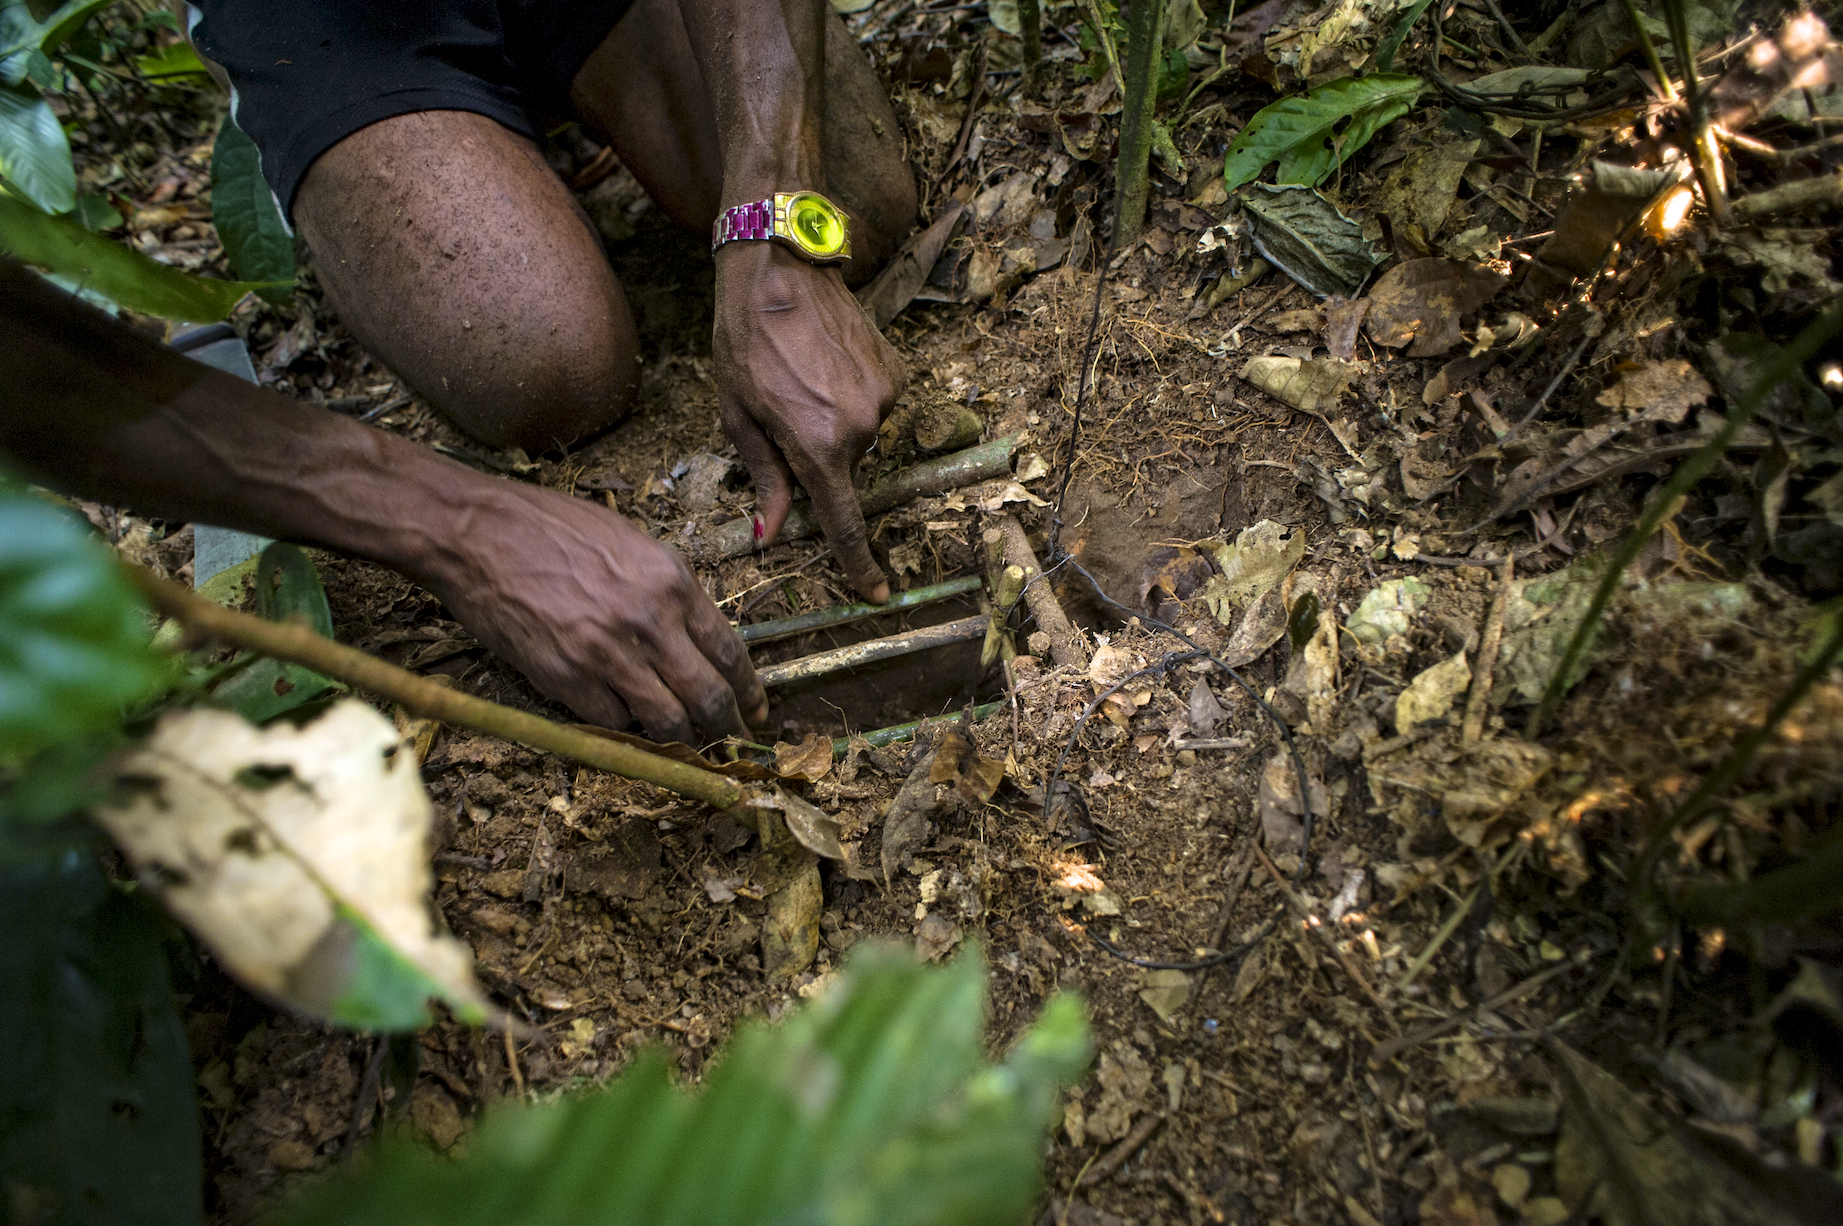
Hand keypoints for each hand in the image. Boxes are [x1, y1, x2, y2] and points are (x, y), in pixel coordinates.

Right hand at [416, 480, 764, 744]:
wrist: (476, 531)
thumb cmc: (549, 528)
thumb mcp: (630, 544)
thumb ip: (667, 591)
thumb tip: (695, 638)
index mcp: (672, 581)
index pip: (729, 651)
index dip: (749, 691)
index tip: (756, 710)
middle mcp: (649, 620)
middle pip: (708, 696)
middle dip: (728, 728)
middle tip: (733, 745)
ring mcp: (608, 652)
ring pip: (666, 721)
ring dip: (678, 738)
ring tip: (681, 742)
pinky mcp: (566, 677)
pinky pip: (611, 722)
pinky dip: (620, 728)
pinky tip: (619, 719)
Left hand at [713, 240, 901, 601]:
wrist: (781, 266)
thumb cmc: (744, 339)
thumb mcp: (738, 414)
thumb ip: (764, 476)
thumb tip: (771, 533)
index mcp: (819, 447)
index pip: (844, 523)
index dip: (859, 564)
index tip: (876, 593)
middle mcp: (862, 429)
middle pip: (843, 471)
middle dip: (817, 458)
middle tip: (783, 411)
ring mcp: (885, 398)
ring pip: (858, 436)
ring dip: (833, 422)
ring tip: (801, 376)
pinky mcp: (896, 371)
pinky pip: (873, 403)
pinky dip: (850, 395)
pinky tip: (824, 362)